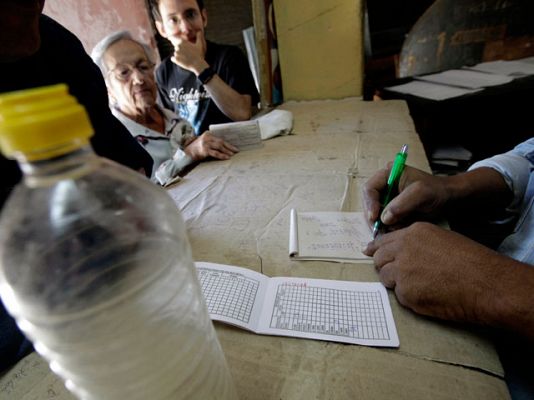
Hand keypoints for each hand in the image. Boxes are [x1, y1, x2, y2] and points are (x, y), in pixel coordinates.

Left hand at [171, 30, 206, 73]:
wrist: (197, 65)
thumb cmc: (199, 54)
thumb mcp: (200, 44)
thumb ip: (199, 37)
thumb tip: (199, 31)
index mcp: (182, 42)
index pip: (174, 38)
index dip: (174, 39)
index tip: (174, 40)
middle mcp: (178, 46)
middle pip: (176, 46)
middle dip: (180, 49)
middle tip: (187, 53)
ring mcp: (176, 53)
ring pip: (175, 53)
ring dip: (179, 55)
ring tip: (186, 58)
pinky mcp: (175, 60)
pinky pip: (173, 58)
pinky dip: (176, 59)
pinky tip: (181, 61)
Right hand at [184, 132, 238, 160]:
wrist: (186, 152)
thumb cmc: (197, 149)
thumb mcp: (205, 142)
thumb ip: (212, 143)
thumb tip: (225, 147)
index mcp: (208, 134)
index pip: (220, 139)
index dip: (228, 144)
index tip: (234, 147)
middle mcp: (207, 137)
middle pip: (221, 142)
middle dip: (229, 147)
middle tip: (236, 151)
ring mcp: (205, 143)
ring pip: (219, 147)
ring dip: (227, 151)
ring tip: (232, 154)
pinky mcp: (204, 150)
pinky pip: (215, 153)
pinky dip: (222, 155)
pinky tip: (226, 157)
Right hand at [362, 165, 450, 228]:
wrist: (447, 198)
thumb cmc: (435, 190)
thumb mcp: (421, 193)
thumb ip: (402, 204)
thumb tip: (384, 218)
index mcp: (387, 175)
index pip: (369, 189)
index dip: (369, 203)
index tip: (374, 217)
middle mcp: (384, 186)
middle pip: (369, 203)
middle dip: (373, 217)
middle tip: (378, 231)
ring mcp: (387, 199)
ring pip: (374, 214)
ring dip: (380, 225)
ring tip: (392, 231)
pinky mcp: (391, 210)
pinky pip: (383, 221)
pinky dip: (388, 228)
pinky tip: (397, 230)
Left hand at [363, 221, 506, 323]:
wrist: (485, 284)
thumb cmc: (471, 262)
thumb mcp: (442, 239)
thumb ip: (417, 243)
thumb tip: (400, 251)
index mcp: (413, 233)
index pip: (383, 240)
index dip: (376, 248)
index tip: (368, 252)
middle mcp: (403, 249)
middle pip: (379, 258)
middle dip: (384, 266)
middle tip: (396, 274)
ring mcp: (402, 271)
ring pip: (385, 277)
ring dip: (396, 282)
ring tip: (421, 285)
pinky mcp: (405, 293)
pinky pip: (399, 296)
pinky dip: (409, 298)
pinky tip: (428, 295)